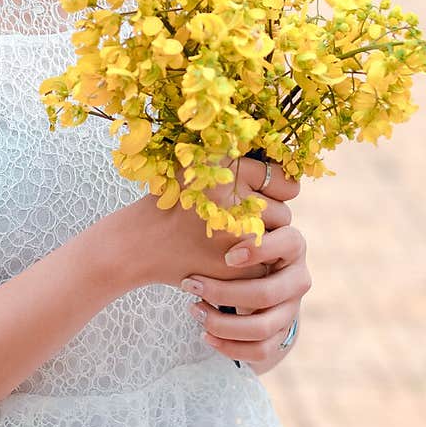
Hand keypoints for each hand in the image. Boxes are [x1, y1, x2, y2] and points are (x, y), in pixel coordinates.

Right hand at [106, 154, 300, 294]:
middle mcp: (234, 197)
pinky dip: (252, 264)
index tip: (259, 194)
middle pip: (283, 213)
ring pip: (277, 241)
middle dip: (267, 219)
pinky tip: (227, 256)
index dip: (273, 188)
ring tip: (233, 238)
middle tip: (238, 220)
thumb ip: (238, 161)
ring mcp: (237, 234)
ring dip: (263, 242)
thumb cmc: (174, 202)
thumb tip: (284, 165)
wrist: (141, 242)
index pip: (281, 179)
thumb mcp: (200, 166)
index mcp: (227, 168)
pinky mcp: (235, 265)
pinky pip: (265, 263)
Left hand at [182, 214, 310, 366]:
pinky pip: (260, 351)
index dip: (259, 250)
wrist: (258, 278)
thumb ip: (235, 207)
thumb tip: (215, 173)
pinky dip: (230, 347)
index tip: (226, 256)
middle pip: (267, 293)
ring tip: (192, 309)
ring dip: (222, 323)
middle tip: (189, 283)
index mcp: (293, 245)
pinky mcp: (281, 336)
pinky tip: (204, 335)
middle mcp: (299, 278)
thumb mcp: (240, 221)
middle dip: (223, 291)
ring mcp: (292, 310)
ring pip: (263, 327)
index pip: (287, 243)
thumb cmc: (239, 240)